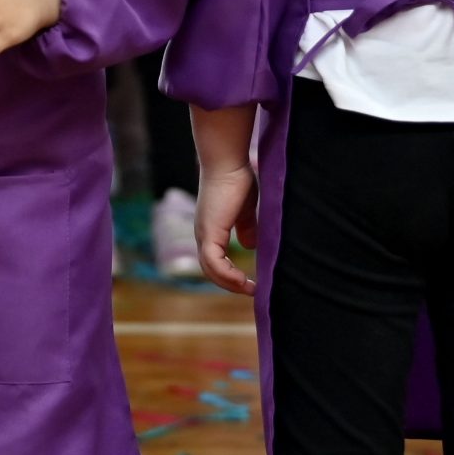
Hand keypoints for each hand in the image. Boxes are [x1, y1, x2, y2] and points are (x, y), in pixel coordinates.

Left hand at [194, 162, 259, 294]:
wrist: (228, 163)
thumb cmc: (237, 180)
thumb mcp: (245, 210)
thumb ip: (246, 227)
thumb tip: (249, 245)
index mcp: (210, 229)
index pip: (214, 261)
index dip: (229, 274)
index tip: (249, 283)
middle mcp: (202, 234)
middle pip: (210, 270)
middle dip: (230, 284)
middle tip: (251, 291)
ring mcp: (203, 233)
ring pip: (210, 270)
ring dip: (230, 283)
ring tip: (250, 289)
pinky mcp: (209, 232)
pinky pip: (214, 263)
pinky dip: (228, 275)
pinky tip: (244, 281)